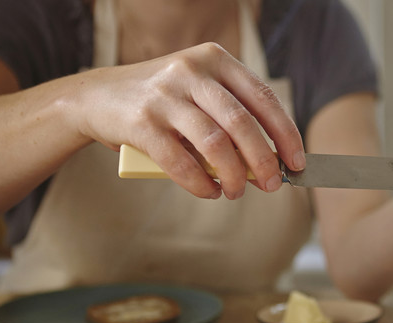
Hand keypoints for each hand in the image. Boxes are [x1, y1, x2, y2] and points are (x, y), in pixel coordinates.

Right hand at [71, 43, 303, 199]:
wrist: (95, 97)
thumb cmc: (162, 102)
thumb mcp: (199, 94)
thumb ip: (231, 120)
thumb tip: (267, 164)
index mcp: (215, 60)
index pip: (263, 98)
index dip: (285, 133)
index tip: (296, 161)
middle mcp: (191, 70)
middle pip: (241, 122)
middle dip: (263, 160)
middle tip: (272, 185)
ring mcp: (164, 94)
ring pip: (214, 142)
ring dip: (233, 175)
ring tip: (236, 192)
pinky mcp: (141, 122)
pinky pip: (180, 161)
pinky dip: (200, 183)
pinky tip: (209, 192)